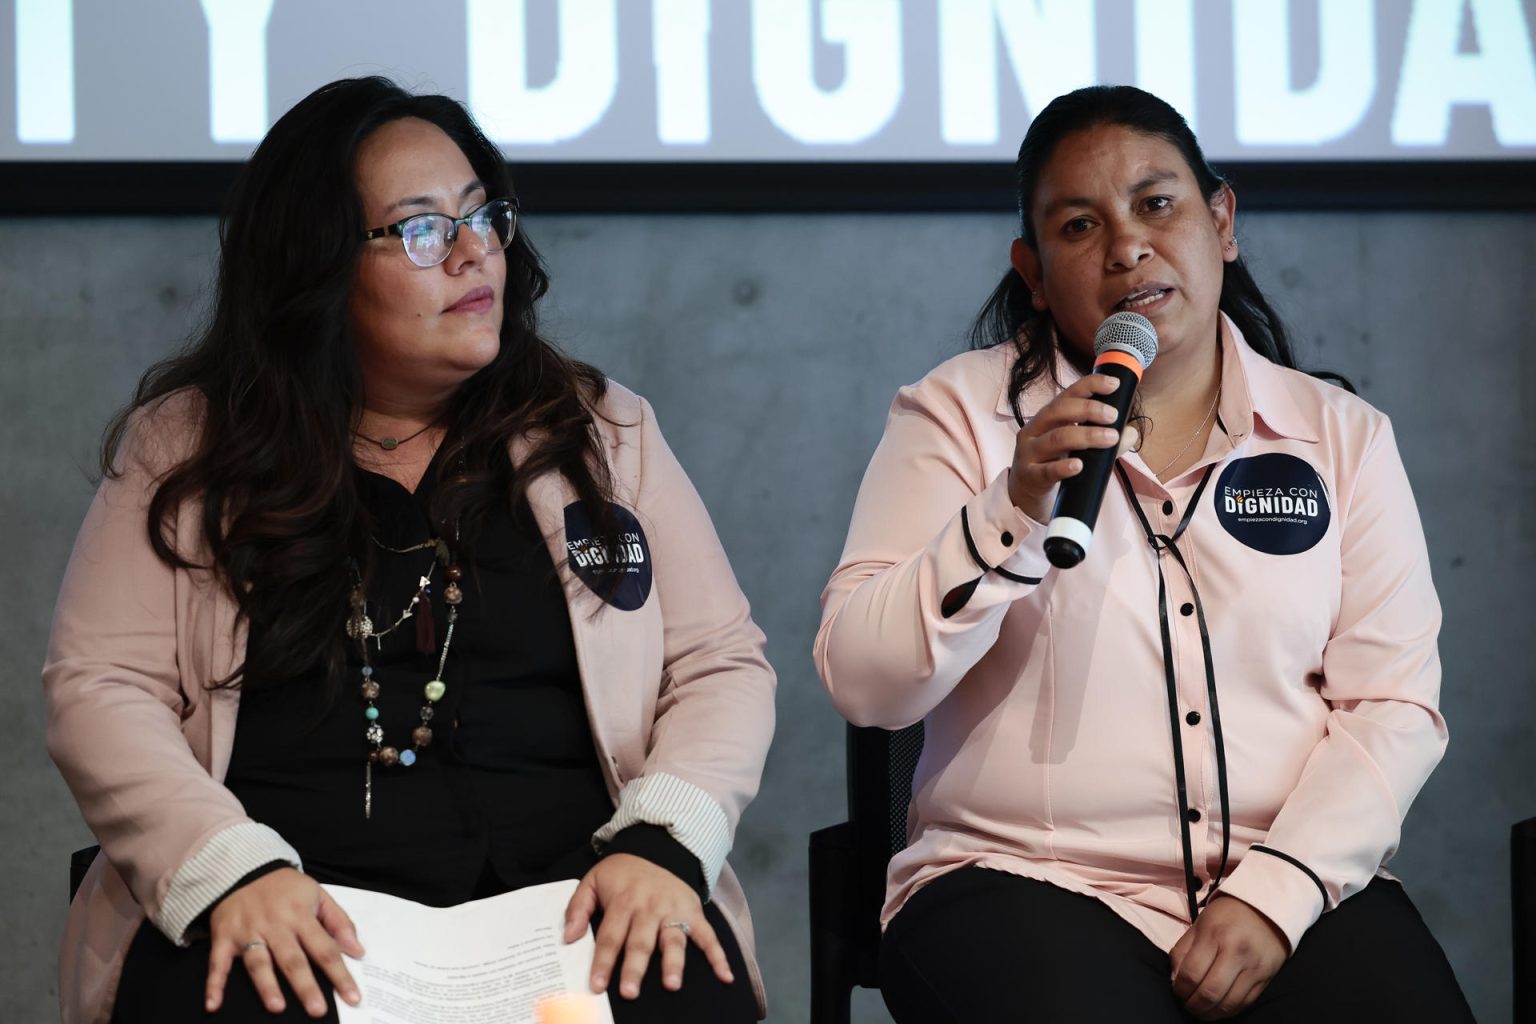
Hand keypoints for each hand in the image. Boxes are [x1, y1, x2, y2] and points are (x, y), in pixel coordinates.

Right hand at [206, 867, 363, 1017]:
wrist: (244, 868)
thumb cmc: (286, 888)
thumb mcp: (318, 895)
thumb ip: (339, 923)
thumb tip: (358, 951)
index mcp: (301, 916)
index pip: (325, 949)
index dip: (340, 974)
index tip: (353, 996)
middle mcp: (275, 925)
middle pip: (293, 959)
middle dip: (305, 986)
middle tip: (317, 1010)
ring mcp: (248, 932)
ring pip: (259, 962)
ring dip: (267, 985)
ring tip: (277, 1007)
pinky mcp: (224, 937)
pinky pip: (218, 963)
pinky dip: (214, 984)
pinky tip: (214, 1004)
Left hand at [563, 853, 733, 999]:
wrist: (657, 847)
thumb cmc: (622, 872)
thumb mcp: (592, 880)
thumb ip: (578, 907)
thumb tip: (569, 937)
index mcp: (623, 902)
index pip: (611, 935)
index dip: (604, 961)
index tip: (597, 985)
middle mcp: (649, 908)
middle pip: (641, 942)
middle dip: (635, 968)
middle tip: (629, 992)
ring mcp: (673, 911)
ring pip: (673, 939)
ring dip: (673, 963)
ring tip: (671, 984)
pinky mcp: (693, 912)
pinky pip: (708, 936)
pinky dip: (718, 956)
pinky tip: (725, 976)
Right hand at [1007, 373, 1137, 522]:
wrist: (1025, 493)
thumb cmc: (1052, 463)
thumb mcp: (1074, 447)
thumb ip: (1101, 438)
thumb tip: (1130, 433)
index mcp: (1047, 417)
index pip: (1067, 394)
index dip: (1090, 385)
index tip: (1113, 384)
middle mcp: (1034, 430)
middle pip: (1059, 412)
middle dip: (1089, 409)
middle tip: (1113, 415)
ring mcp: (1029, 453)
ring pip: (1056, 438)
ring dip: (1086, 436)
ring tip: (1110, 438)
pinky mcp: (1029, 476)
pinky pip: (1046, 471)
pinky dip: (1063, 467)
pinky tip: (1078, 465)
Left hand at [1169, 895, 1287, 1019]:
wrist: (1268, 907)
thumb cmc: (1228, 915)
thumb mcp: (1199, 924)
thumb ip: (1183, 951)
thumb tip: (1174, 979)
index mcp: (1215, 935)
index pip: (1191, 973)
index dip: (1180, 989)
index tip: (1177, 991)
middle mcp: (1236, 952)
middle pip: (1210, 992)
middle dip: (1193, 1006)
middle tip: (1187, 1005)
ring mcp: (1254, 967)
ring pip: (1229, 1003)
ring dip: (1210, 1014)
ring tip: (1201, 1011)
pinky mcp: (1267, 978)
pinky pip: (1245, 1003)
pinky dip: (1228, 1011)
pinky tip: (1218, 1009)